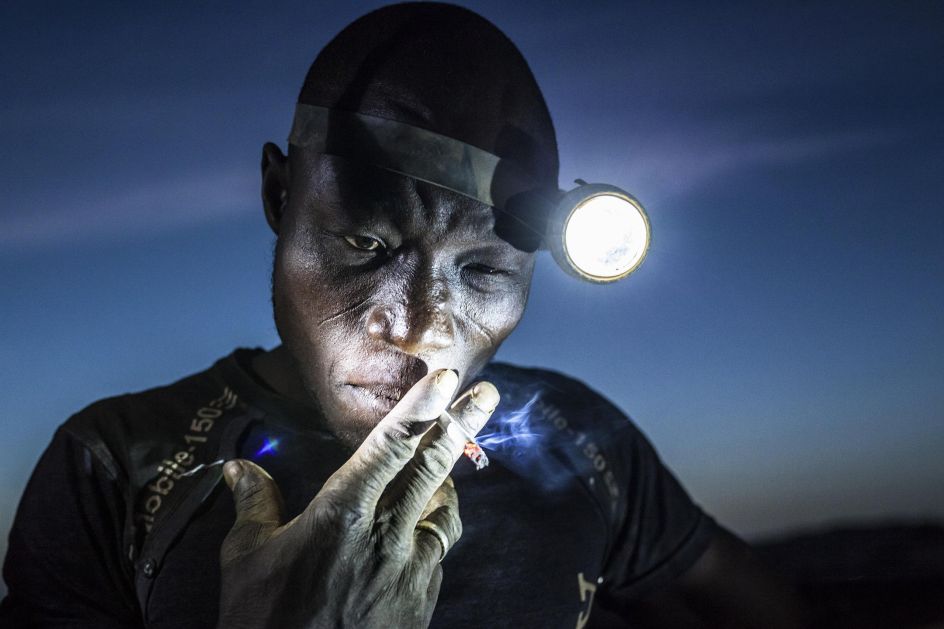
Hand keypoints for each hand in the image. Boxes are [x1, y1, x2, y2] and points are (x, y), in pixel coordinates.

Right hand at [216, 369, 497, 628]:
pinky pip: (438, 545)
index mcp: (340, 515)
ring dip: (447, 476)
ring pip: (443, 505)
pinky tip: (429, 516)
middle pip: (431, 466)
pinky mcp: (423, 596)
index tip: (445, 377)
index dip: (419, 407)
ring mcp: (410, 567)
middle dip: (461, 423)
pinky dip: (437, 522)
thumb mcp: (246, 561)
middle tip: (487, 394)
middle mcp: (384, 534)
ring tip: (449, 456)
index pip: (388, 447)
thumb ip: (254, 505)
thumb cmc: (264, 623)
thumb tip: (238, 466)